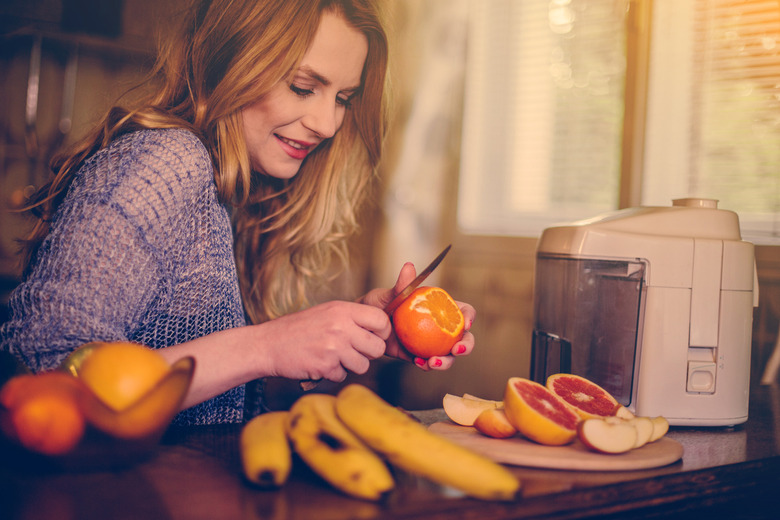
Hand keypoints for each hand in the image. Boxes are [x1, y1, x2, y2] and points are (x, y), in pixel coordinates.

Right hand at [256, 300, 391, 382]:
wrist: (268, 344)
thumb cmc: (298, 329)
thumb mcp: (327, 312)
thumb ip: (351, 318)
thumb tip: (378, 327)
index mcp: (343, 310)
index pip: (381, 320)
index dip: (381, 332)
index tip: (373, 336)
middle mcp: (341, 327)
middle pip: (377, 348)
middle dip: (368, 353)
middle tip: (354, 351)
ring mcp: (334, 347)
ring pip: (363, 365)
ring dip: (350, 365)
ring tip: (334, 357)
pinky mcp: (326, 366)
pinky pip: (343, 375)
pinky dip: (333, 373)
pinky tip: (321, 363)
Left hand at [360, 263, 475, 370]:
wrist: (361, 325)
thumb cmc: (377, 304)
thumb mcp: (389, 294)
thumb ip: (401, 285)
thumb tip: (409, 266)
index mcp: (438, 308)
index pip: (462, 311)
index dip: (469, 317)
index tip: (466, 324)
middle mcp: (438, 327)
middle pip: (463, 337)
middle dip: (466, 346)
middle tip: (456, 350)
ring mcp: (429, 344)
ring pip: (448, 355)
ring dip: (446, 361)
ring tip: (433, 362)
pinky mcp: (417, 357)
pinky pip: (428, 364)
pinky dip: (427, 366)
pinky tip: (419, 363)